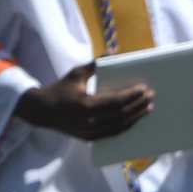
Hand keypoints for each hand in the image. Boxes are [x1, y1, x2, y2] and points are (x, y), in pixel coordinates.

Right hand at [16, 62, 153, 140]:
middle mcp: (88, 122)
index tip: (145, 88)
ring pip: (119, 127)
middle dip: (138, 106)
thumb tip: (113, 53)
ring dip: (136, 117)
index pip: (116, 102)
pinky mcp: (89, 139)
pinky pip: (112, 134)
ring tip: (148, 108)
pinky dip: (126, 127)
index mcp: (85, 105)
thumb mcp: (75, 74)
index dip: (132, 96)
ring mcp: (89, 133)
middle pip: (121, 115)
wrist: (41, 111)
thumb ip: (95, 64)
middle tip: (151, 97)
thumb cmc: (60, 89)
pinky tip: (135, 119)